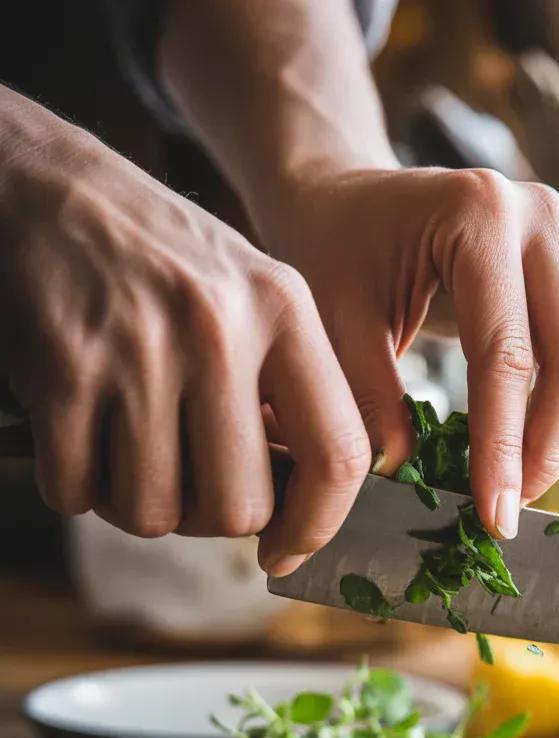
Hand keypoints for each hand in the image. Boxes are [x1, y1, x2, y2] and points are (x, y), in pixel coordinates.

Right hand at [0, 88, 369, 575]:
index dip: (316, 526)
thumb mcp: (248, 297)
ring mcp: (139, 349)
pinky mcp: (63, 369)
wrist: (42, 185)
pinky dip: (71, 483)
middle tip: (180, 474)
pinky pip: (76, 491)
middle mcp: (220, 328)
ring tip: (123, 444)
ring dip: (133, 501)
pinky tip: (73, 432)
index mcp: (284, 310)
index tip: (284, 552)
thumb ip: (285, 392)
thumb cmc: (157, 259)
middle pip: (237, 508)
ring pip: (154, 513)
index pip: (336, 455)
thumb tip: (299, 509)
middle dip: (205, 516)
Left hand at [256, 168, 558, 539]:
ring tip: (513, 490)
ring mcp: (555, 237)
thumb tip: (407, 476)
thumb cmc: (329, 247)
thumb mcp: (332, 320)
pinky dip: (554, 411)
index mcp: (478, 214)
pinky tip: (519, 452)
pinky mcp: (558, 267)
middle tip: (510, 511)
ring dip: (558, 434)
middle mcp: (534, 216)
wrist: (340, 195)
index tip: (494, 513)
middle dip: (547, 447)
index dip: (504, 445)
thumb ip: (369, 397)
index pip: (506, 353)